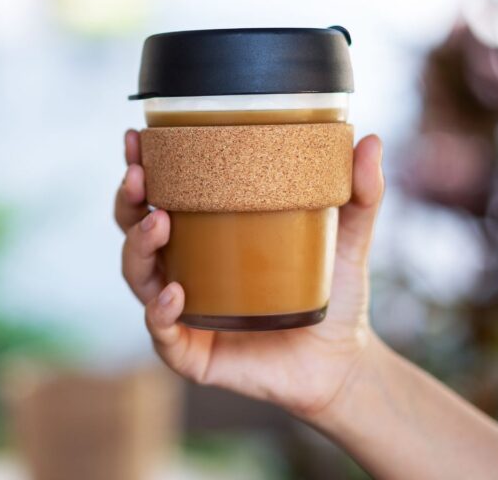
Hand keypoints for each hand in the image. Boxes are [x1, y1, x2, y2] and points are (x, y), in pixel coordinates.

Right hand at [115, 129, 385, 417]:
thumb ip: (359, 191)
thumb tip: (369, 140)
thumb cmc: (334, 293)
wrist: (345, 361)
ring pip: (137, 277)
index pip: (159, 196)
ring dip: (139, 248)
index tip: (136, 138)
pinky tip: (174, 292)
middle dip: (127, 201)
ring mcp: (183, 312)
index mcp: (204, 235)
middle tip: (140, 176)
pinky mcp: (191, 353)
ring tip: (161, 224)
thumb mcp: (348, 236)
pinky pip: (162, 333)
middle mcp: (183, 269)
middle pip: (133, 232)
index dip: (139, 167)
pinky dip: (159, 312)